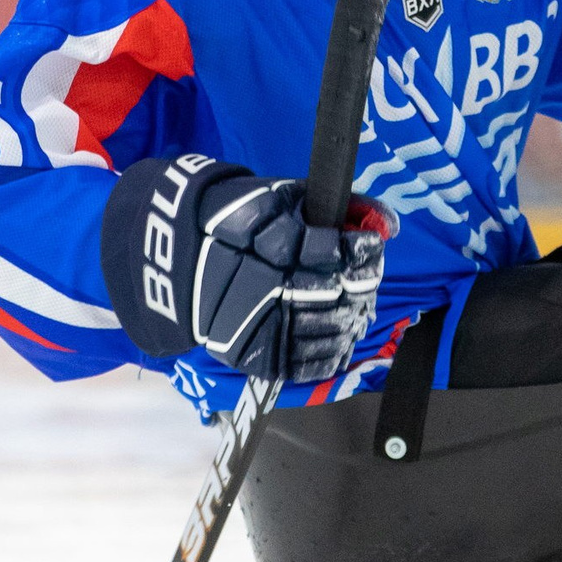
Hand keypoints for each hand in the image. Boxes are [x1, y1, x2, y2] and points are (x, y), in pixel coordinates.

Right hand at [101, 154, 391, 381]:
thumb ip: (340, 206)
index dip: (359, 251)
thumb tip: (389, 224)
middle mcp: (259, 283)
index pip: (331, 252)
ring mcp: (252, 322)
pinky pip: (297, 364)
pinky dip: (327, 356)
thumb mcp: (284, 196)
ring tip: (356, 309)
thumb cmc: (240, 218)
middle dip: (359, 287)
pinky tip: (340, 342)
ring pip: (319, 330)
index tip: (369, 246)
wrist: (172, 252)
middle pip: (330, 294)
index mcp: (266, 238)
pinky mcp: (245, 352)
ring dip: (349, 321)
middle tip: (366, 281)